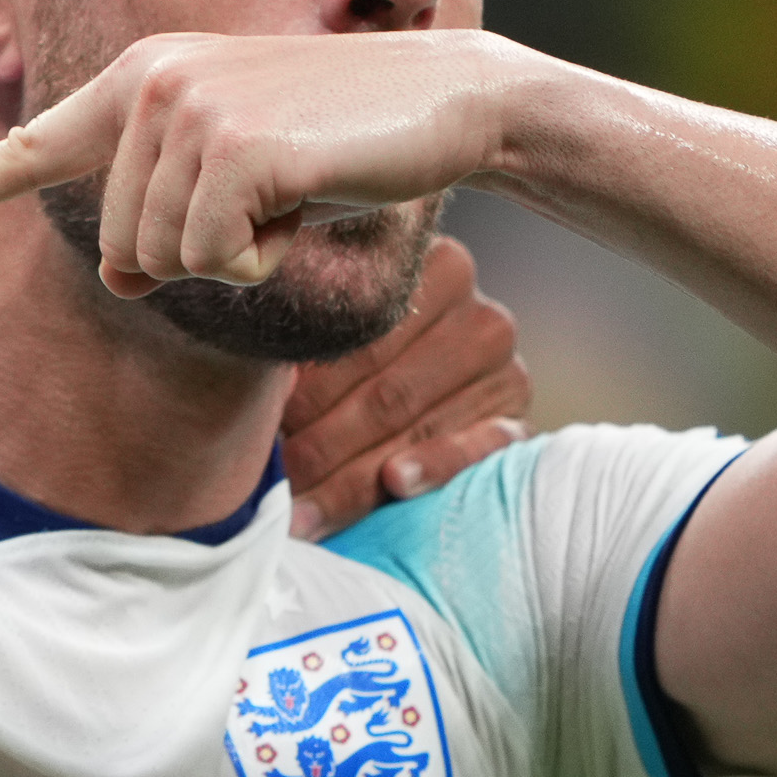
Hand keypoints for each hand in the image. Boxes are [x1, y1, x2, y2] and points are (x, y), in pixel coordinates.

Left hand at [0, 29, 527, 296]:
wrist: (448, 101)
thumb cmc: (343, 143)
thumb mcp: (239, 177)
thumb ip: (165, 216)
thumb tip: (121, 280)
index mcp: (138, 80)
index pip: (32, 145)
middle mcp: (148, 85)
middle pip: (120, 249)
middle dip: (193, 256)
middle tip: (268, 199)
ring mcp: (188, 112)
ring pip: (165, 262)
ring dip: (236, 256)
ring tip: (293, 190)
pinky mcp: (236, 149)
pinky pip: (217, 261)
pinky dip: (267, 258)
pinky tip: (309, 200)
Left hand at [279, 235, 530, 537]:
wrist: (408, 386)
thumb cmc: (344, 357)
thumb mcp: (327, 336)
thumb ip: (305, 342)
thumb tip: (258, 380)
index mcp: (429, 268)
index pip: (361, 337)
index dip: (305, 387)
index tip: (260, 423)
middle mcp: (477, 313)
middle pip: (387, 389)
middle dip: (321, 443)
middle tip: (274, 478)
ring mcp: (504, 368)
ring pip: (418, 422)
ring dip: (354, 473)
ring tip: (302, 507)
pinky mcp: (517, 420)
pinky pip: (481, 446)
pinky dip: (434, 465)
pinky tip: (396, 482)